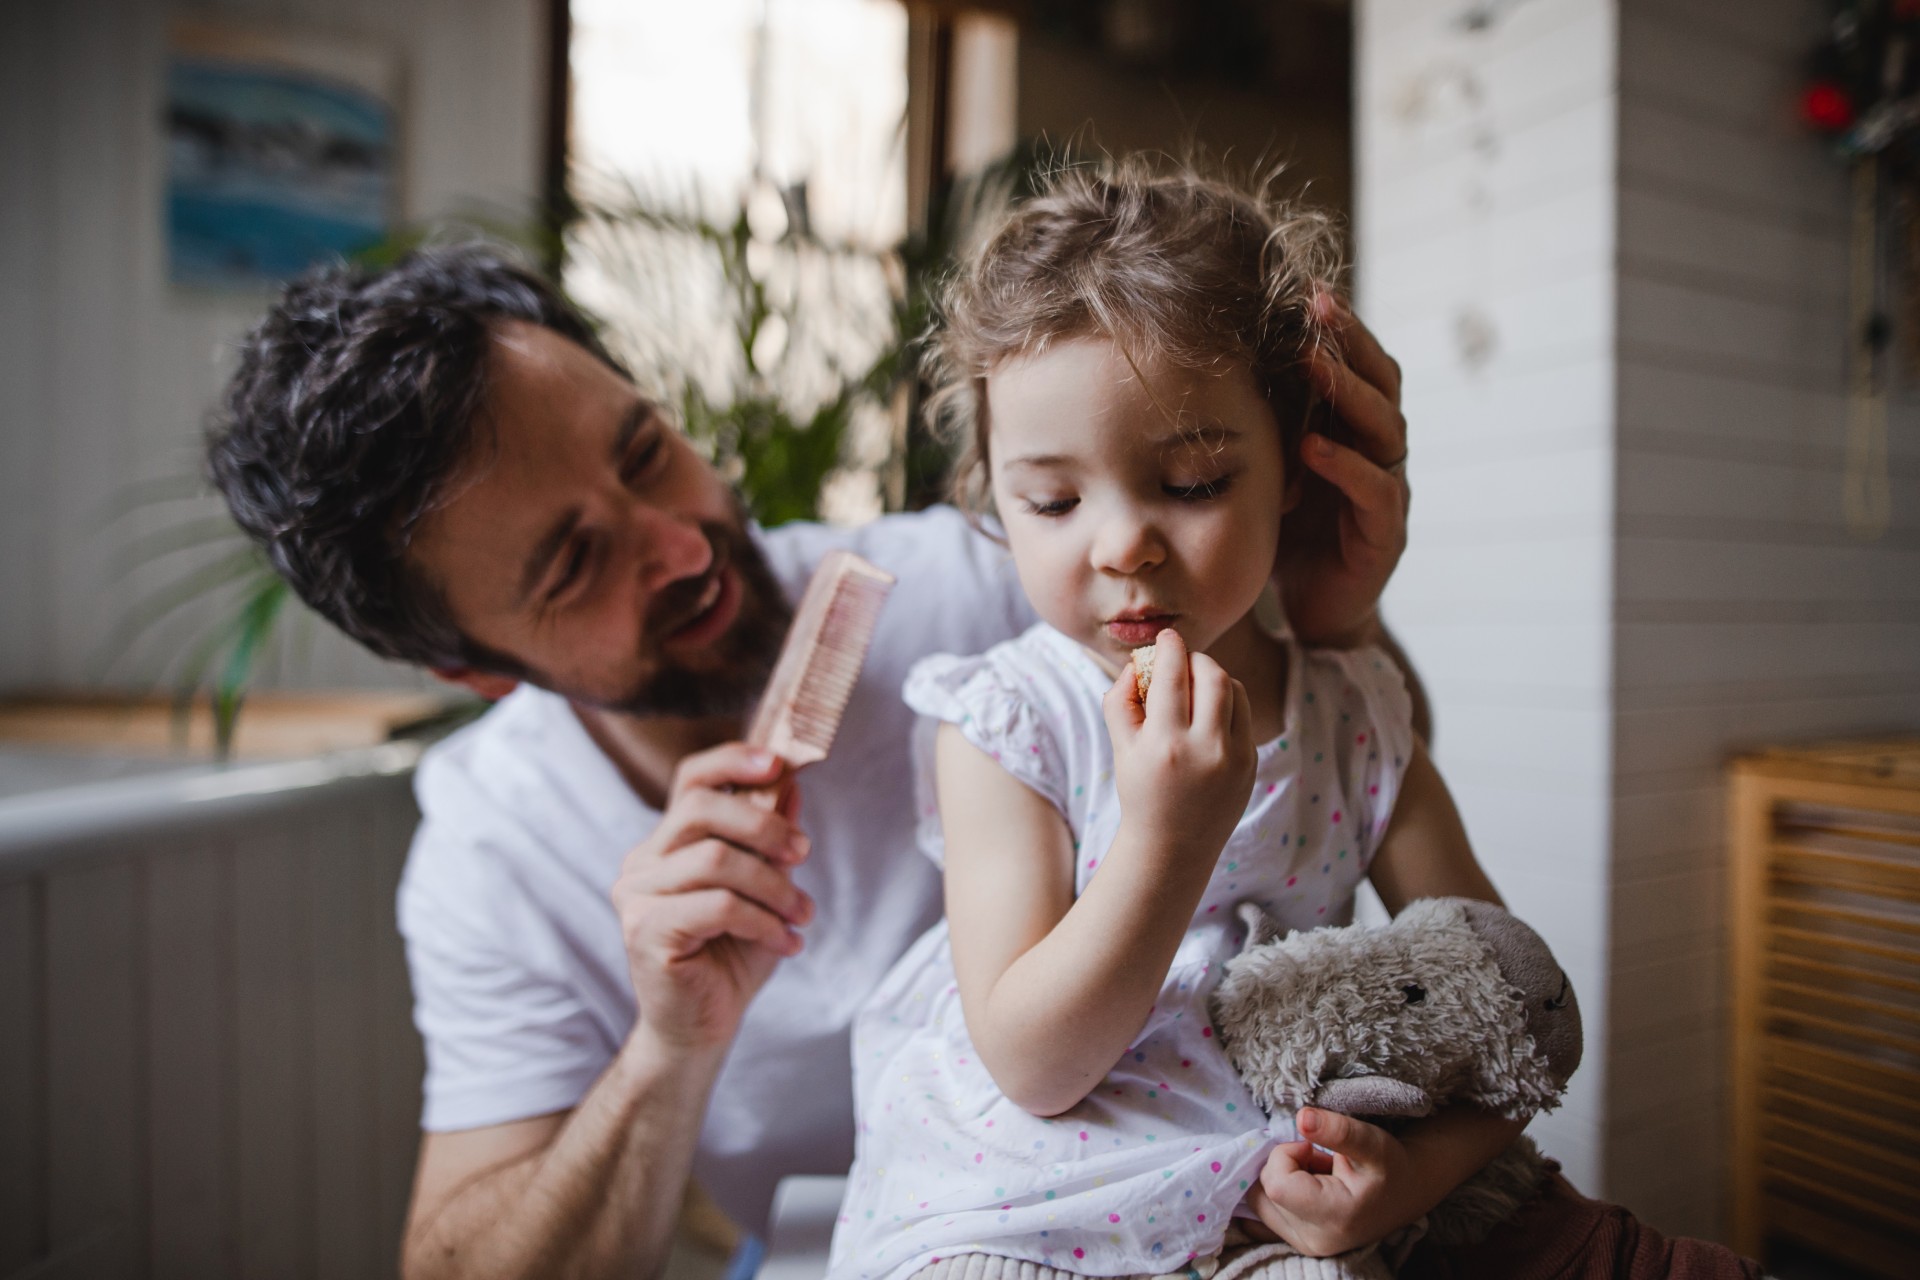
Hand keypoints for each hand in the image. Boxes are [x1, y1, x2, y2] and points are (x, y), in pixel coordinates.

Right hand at [610, 743, 814, 1053]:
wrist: (702, 1029)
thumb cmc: (730, 958)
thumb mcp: (763, 890)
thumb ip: (770, 841)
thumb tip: (792, 784)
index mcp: (666, 844)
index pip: (690, 780)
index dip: (733, 760)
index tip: (780, 763)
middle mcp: (642, 862)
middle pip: (701, 808)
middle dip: (765, 826)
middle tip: (804, 854)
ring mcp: (636, 895)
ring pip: (715, 858)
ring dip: (774, 886)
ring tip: (802, 915)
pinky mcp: (645, 930)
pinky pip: (717, 905)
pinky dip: (764, 920)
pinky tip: (788, 943)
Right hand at [1101, 629, 1254, 861]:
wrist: (1173, 845)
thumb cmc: (1141, 790)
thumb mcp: (1121, 747)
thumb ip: (1120, 700)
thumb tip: (1139, 662)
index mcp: (1165, 745)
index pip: (1173, 677)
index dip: (1171, 648)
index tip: (1167, 637)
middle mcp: (1204, 750)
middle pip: (1213, 675)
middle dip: (1197, 659)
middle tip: (1183, 660)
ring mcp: (1233, 759)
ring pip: (1234, 690)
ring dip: (1215, 677)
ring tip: (1197, 684)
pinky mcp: (1250, 764)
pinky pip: (1244, 715)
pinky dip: (1227, 703)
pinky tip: (1210, 712)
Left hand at [1245, 1107, 1433, 1256]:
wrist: (1405, 1193)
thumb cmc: (1390, 1165)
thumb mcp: (1372, 1141)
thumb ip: (1338, 1130)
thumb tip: (1302, 1117)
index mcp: (1334, 1218)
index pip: (1276, 1184)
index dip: (1285, 1156)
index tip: (1311, 1147)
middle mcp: (1315, 1241)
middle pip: (1263, 1192)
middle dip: (1283, 1166)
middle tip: (1316, 1159)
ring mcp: (1305, 1246)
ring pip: (1260, 1201)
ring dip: (1281, 1178)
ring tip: (1315, 1173)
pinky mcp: (1299, 1243)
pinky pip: (1265, 1212)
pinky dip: (1279, 1193)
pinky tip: (1306, 1186)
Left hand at [1279, 294, 1410, 646]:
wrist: (1313, 612)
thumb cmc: (1288, 534)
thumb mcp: (1271, 468)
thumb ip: (1262, 423)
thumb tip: (1203, 365)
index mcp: (1352, 431)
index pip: (1357, 365)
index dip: (1338, 328)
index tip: (1305, 289)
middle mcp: (1378, 452)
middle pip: (1380, 383)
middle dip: (1350, 342)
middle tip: (1318, 307)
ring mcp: (1387, 491)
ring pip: (1384, 429)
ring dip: (1348, 393)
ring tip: (1313, 364)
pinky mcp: (1384, 535)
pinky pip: (1376, 491)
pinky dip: (1346, 466)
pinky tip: (1313, 447)